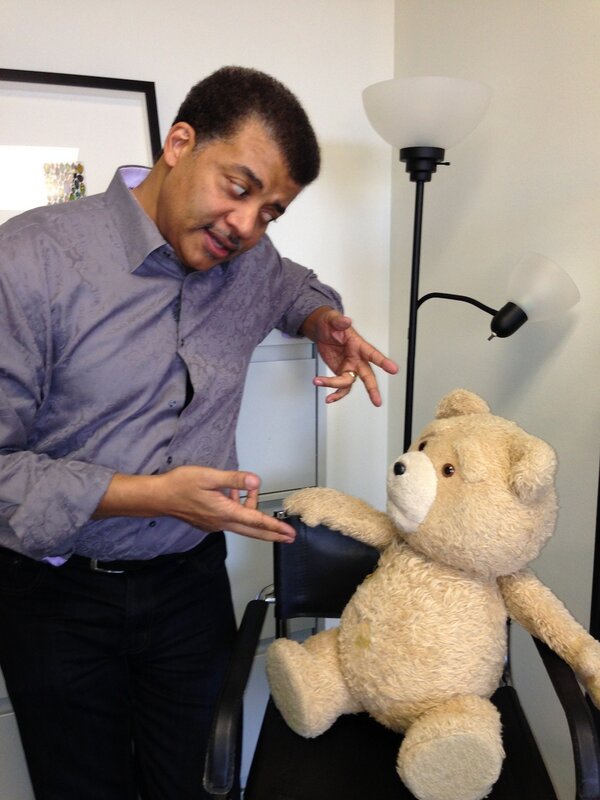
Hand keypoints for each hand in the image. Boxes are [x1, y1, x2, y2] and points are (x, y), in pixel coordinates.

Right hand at [95, 467, 295, 542]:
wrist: (159, 497)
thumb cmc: (180, 485)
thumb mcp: (209, 477)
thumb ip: (234, 480)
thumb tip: (255, 481)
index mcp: (225, 512)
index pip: (256, 521)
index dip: (275, 526)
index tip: (289, 532)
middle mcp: (221, 522)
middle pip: (253, 531)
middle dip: (272, 534)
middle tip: (288, 536)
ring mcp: (214, 524)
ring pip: (241, 523)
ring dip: (251, 513)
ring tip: (250, 490)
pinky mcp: (208, 522)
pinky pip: (230, 519)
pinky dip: (238, 509)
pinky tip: (232, 494)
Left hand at [301, 307, 398, 405]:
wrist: (321, 331)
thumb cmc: (331, 324)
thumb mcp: (332, 320)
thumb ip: (340, 321)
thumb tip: (346, 321)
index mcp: (359, 345)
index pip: (373, 354)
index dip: (383, 362)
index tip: (393, 369)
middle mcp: (357, 359)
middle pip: (367, 376)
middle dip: (372, 389)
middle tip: (377, 401)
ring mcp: (350, 368)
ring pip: (349, 383)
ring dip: (335, 387)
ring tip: (319, 381)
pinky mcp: (341, 373)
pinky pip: (341, 388)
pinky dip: (335, 394)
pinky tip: (329, 398)